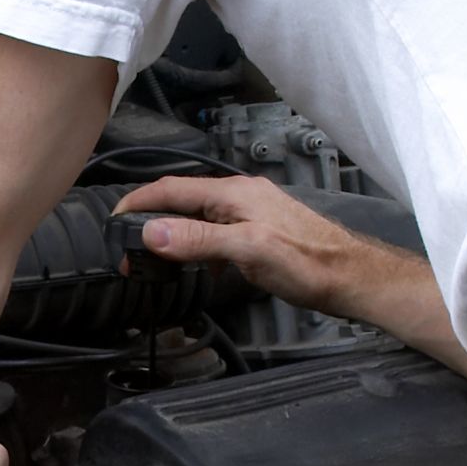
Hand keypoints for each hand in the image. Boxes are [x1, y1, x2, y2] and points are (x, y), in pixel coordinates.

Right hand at [114, 174, 466, 397]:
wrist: (352, 277)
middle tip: (128, 248)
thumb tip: (150, 232)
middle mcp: (241, 195)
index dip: (138, 202)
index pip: (171, 188)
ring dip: (171, 231)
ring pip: (198, 214)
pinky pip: (215, 228)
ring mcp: (252, 211)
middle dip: (150, 218)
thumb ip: (197, 239)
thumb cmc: (309, 263)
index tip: (113, 221)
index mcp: (234, 193)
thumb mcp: (247, 250)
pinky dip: (194, 241)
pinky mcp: (261, 229)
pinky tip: (195, 262)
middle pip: (182, 198)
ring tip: (152, 257)